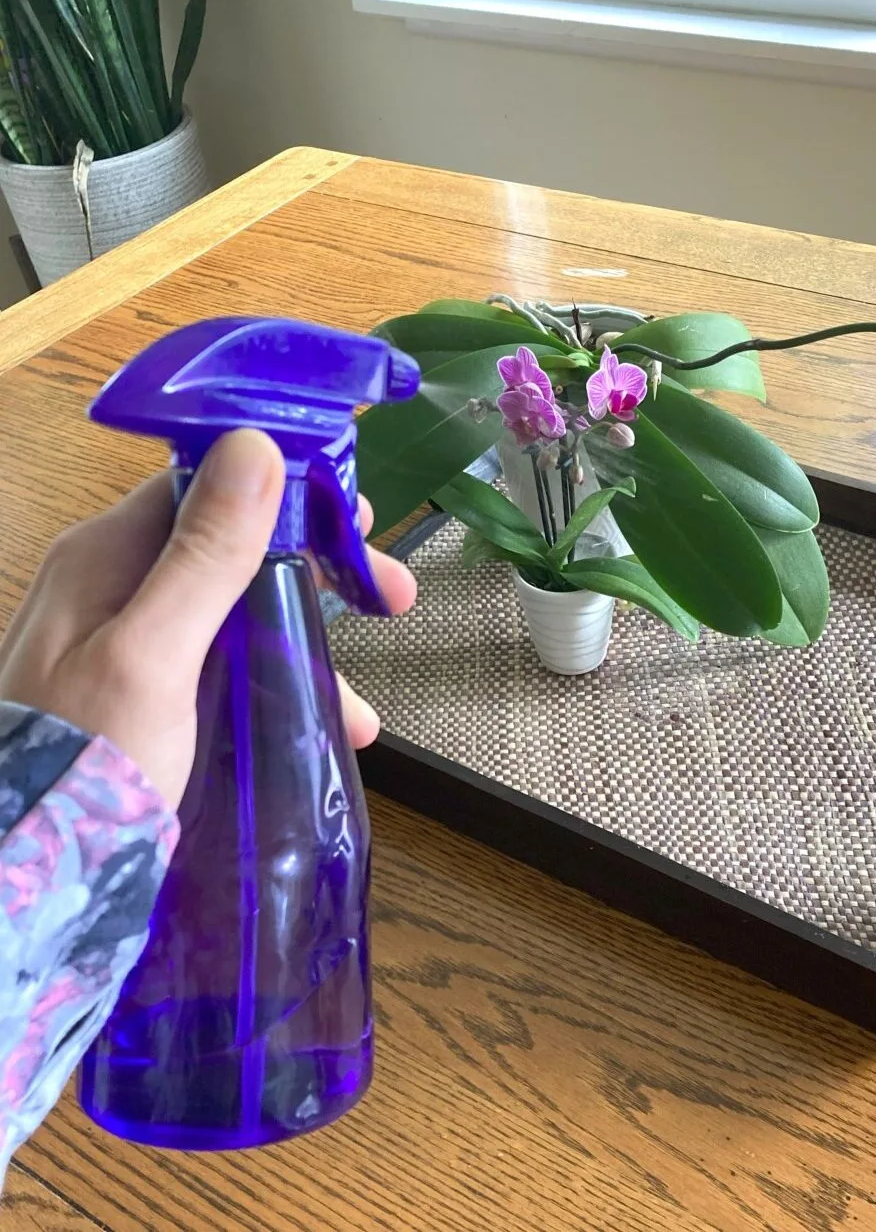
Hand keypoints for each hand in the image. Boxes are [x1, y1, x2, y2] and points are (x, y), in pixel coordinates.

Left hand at [0, 430, 415, 811]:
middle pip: (233, 548)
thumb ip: (204, 556)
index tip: (359, 520)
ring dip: (307, 643)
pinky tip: (323, 728)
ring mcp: (131, 642)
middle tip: (392, 594)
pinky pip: (224, 666)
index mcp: (107, 555)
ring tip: (363, 707)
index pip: (206, 484)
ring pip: (237, 613)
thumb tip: (255, 445)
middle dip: (317, 571)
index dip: (289, 490)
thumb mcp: (152, 654)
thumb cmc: (82, 761)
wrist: (22, 876)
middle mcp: (117, 587)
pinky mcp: (147, 695)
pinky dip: (277, 687)